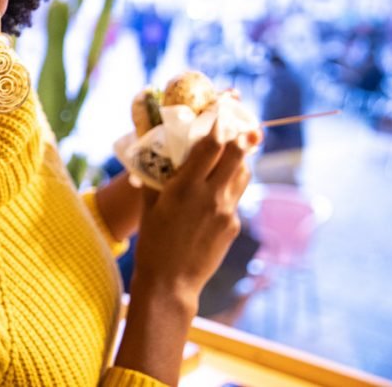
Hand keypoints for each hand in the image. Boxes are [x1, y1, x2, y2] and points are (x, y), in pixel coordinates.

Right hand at [132, 120, 261, 303]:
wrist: (170, 282)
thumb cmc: (152, 241)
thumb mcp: (149, 205)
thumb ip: (154, 178)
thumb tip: (149, 154)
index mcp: (185, 187)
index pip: (212, 146)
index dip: (219, 124)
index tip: (222, 108)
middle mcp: (211, 196)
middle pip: (237, 155)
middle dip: (241, 136)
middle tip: (240, 124)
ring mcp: (226, 212)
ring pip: (243, 174)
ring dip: (240, 160)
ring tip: (234, 150)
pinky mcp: (234, 226)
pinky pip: (235, 197)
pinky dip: (230, 185)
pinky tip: (218, 188)